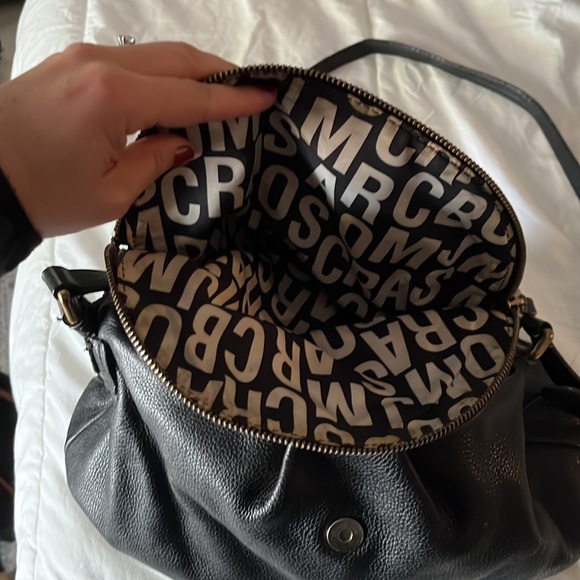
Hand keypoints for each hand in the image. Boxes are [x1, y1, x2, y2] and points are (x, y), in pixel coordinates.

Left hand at [0, 42, 275, 236]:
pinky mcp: (70, 63)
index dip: (233, 98)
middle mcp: (100, 64)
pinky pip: (131, 60)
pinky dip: (162, 74)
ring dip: (192, 71)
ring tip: (221, 93)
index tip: (268, 96)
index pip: (190, 95)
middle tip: (252, 89)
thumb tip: (184, 140)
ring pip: (155, 54)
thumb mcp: (111, 193)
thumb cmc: (43, 197)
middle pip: (177, 58)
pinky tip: (174, 94)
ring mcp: (82, 57)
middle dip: (219, 73)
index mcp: (113, 97)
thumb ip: (156, 160)